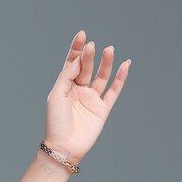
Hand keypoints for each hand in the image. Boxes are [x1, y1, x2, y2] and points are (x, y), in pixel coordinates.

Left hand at [43, 30, 131, 165]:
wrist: (64, 146)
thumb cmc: (56, 122)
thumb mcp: (57, 95)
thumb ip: (67, 76)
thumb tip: (78, 59)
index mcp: (65, 85)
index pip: (72, 62)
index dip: (77, 48)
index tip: (82, 35)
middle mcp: (79, 90)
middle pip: (87, 67)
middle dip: (89, 56)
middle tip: (92, 46)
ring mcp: (92, 99)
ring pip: (102, 76)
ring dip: (106, 63)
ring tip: (110, 50)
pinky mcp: (103, 109)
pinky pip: (114, 91)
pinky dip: (120, 79)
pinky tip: (125, 65)